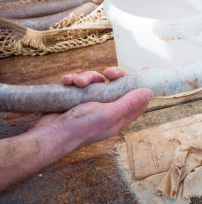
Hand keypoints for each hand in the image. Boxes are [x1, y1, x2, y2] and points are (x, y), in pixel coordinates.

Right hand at [35, 67, 151, 150]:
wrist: (50, 135)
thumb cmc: (82, 128)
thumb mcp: (109, 114)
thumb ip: (129, 103)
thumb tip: (148, 92)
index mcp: (119, 115)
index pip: (137, 98)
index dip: (141, 84)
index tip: (145, 68)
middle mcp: (107, 108)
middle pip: (117, 84)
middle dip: (113, 74)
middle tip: (108, 73)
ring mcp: (91, 102)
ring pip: (96, 81)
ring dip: (87, 77)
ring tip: (77, 82)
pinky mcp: (75, 98)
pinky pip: (78, 82)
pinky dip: (72, 79)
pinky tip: (67, 81)